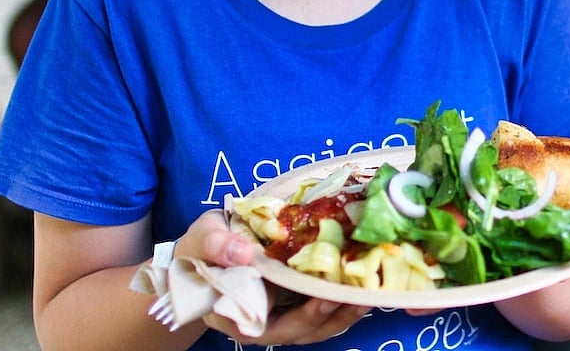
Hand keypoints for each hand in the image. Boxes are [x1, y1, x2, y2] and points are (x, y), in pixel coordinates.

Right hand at [179, 210, 370, 344]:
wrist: (201, 251)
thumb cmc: (198, 251)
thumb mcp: (201, 241)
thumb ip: (216, 246)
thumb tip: (244, 252)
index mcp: (240, 317)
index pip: (277, 326)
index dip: (306, 315)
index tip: (327, 297)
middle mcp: (264, 322)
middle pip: (306, 329)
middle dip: (335, 312)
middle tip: (363, 291)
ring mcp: (281, 313)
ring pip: (319, 324)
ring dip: (345, 310)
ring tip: (371, 290)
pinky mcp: (294, 300)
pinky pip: (321, 307)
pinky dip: (341, 297)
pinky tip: (362, 281)